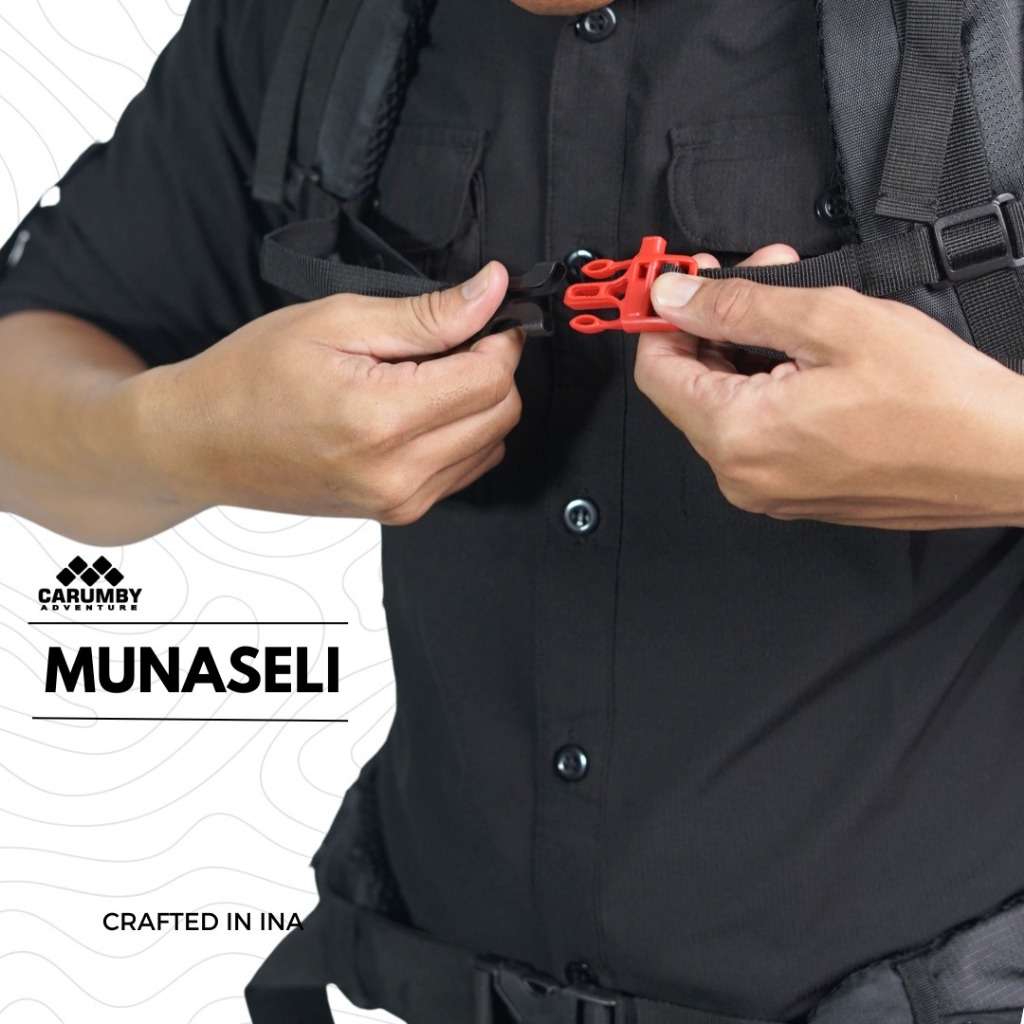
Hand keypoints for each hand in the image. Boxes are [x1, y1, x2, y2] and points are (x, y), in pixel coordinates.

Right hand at [134, 263, 522, 523]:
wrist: (202, 444)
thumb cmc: (251, 379)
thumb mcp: (336, 322)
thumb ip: (425, 315)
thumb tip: (489, 292)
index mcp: (382, 420)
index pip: (491, 379)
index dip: (498, 338)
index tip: (483, 316)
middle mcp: (398, 473)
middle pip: (501, 414)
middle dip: (489, 369)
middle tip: (447, 343)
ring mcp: (400, 501)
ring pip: (491, 444)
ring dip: (475, 404)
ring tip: (421, 379)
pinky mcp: (399, 513)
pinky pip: (465, 469)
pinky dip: (460, 435)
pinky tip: (418, 411)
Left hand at [633, 246, 1023, 528]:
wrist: (1003, 459)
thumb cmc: (935, 400)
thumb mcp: (828, 322)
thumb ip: (737, 307)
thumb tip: (676, 297)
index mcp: (737, 436)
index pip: (658, 372)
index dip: (664, 319)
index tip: (681, 284)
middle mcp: (742, 474)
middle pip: (692, 387)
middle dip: (717, 323)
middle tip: (759, 274)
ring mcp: (769, 489)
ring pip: (728, 405)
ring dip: (749, 347)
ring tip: (799, 304)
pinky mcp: (797, 492)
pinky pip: (760, 431)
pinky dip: (771, 384)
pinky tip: (810, 351)